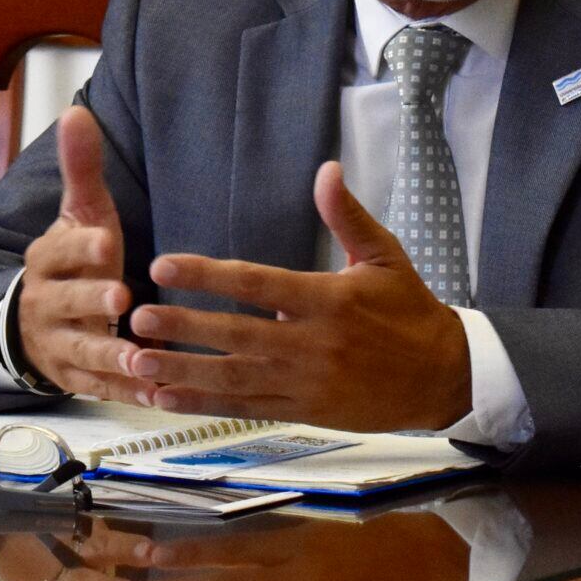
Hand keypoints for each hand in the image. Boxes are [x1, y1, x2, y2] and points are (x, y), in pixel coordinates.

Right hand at [15, 107, 146, 402]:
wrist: (35, 321)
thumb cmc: (72, 260)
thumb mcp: (79, 214)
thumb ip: (82, 169)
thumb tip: (77, 113)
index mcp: (47, 258)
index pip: (62, 249)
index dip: (82, 247)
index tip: (107, 242)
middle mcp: (45, 302)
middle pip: (66, 301)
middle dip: (92, 300)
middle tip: (121, 296)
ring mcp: (58, 343)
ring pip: (82, 351)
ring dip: (110, 355)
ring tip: (139, 359)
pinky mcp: (74, 377)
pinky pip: (99, 387)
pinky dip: (126, 391)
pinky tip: (156, 393)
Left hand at [126, 162, 471, 430]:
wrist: (444, 376)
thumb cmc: (411, 311)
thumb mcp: (386, 256)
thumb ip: (348, 216)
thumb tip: (327, 170)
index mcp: (329, 299)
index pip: (257, 284)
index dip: (208, 276)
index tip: (166, 266)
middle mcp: (313, 343)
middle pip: (237, 336)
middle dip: (184, 327)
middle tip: (137, 319)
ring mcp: (307, 382)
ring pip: (234, 379)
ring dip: (183, 371)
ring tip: (138, 362)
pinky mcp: (305, 411)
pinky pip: (247, 409)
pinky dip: (205, 405)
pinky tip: (167, 398)